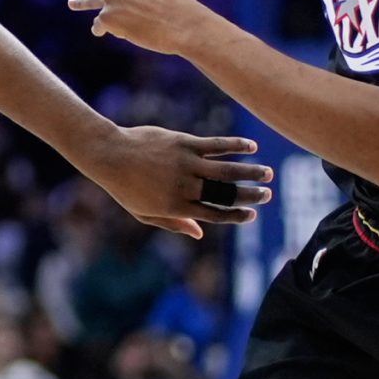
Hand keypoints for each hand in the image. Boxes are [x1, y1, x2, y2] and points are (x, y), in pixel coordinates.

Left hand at [77, 126, 271, 239]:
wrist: (110, 155)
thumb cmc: (125, 187)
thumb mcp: (145, 213)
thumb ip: (174, 224)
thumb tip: (199, 234)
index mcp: (177, 207)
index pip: (214, 215)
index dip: (236, 216)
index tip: (252, 215)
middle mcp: (185, 187)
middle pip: (225, 194)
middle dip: (249, 196)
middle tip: (268, 195)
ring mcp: (186, 164)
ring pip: (226, 170)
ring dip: (250, 171)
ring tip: (268, 173)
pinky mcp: (185, 144)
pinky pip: (216, 145)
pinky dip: (236, 146)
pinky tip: (252, 147)